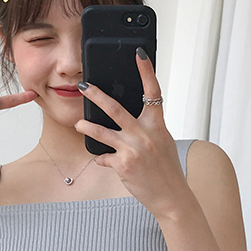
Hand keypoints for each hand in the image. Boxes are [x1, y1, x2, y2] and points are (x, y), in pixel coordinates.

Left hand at [74, 52, 188, 218]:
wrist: (171, 196)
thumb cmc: (167, 170)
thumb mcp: (162, 143)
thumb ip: (148, 129)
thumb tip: (131, 122)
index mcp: (157, 125)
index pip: (153, 92)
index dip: (146, 71)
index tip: (139, 54)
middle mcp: (145, 134)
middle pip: (116, 108)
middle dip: (97, 95)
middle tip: (83, 85)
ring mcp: (133, 149)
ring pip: (103, 132)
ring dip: (87, 127)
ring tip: (79, 123)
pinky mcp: (123, 165)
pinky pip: (105, 157)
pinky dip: (103, 159)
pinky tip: (105, 161)